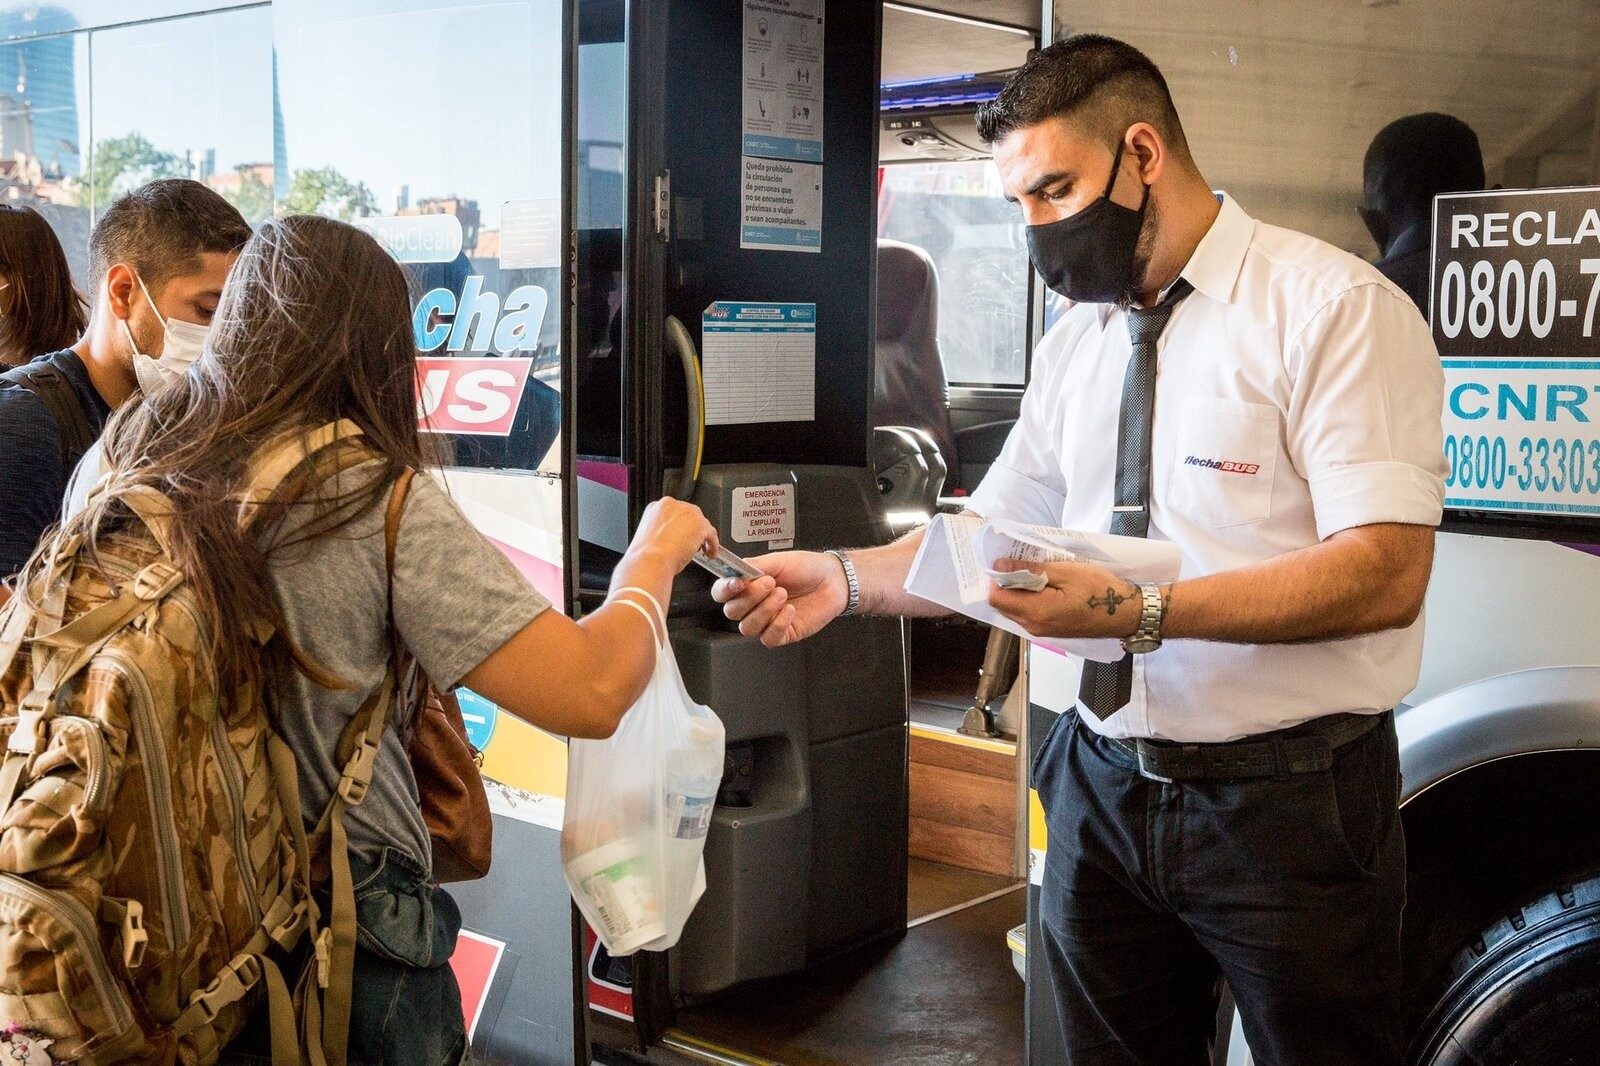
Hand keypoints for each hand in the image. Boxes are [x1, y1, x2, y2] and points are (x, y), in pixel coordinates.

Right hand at [626, 498, 718, 572]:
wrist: (650, 560)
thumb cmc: (646, 555)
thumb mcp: (649, 538)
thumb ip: (662, 532)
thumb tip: (672, 540)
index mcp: (656, 507)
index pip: (675, 513)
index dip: (680, 526)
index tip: (682, 536)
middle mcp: (672, 506)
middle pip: (690, 515)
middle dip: (693, 529)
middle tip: (693, 544)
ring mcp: (687, 513)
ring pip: (702, 523)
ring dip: (703, 537)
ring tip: (703, 550)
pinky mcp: (700, 524)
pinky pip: (711, 533)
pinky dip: (713, 544)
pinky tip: (710, 553)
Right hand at [710, 550, 846, 646]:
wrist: (834, 580)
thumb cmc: (807, 568)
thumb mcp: (778, 560)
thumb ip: (754, 566)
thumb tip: (733, 571)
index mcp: (747, 585)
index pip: (722, 593)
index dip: (725, 590)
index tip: (738, 582)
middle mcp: (753, 605)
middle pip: (732, 612)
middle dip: (750, 597)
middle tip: (770, 583)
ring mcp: (766, 621)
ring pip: (747, 627)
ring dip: (764, 610)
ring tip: (782, 594)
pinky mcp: (782, 634)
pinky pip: (768, 638)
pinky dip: (778, 624)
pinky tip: (790, 610)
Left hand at [987, 558, 1142, 639]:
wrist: (1124, 613)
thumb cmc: (1099, 590)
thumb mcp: (1065, 572)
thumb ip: (1031, 570)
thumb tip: (1000, 566)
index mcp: (1036, 613)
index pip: (996, 597)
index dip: (995, 578)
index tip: (1004, 561)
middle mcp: (1034, 627)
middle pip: (1003, 605)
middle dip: (1004, 583)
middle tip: (1018, 563)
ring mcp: (1042, 631)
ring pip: (1014, 610)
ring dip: (1017, 591)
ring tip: (1032, 571)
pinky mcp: (1050, 630)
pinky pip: (1028, 614)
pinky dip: (1028, 599)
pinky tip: (1041, 585)